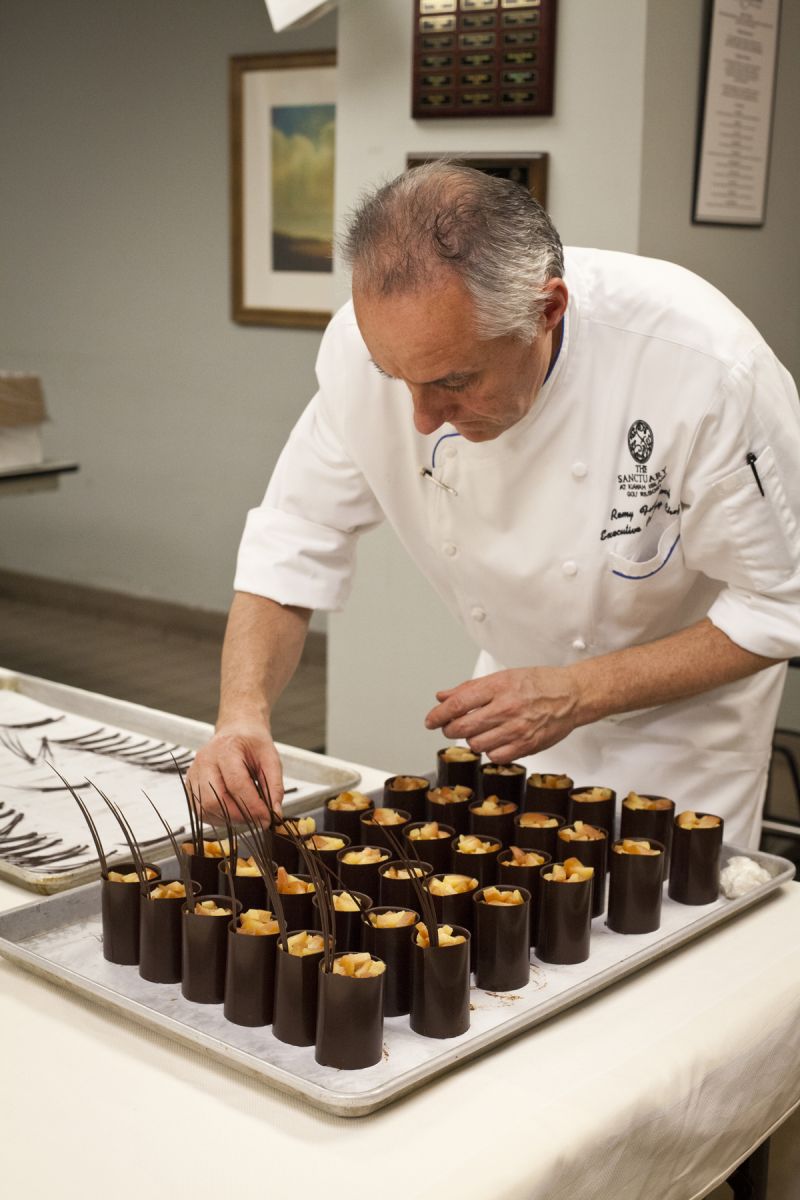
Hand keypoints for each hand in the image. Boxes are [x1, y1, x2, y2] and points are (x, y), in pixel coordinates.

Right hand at [185, 717, 282, 824]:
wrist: (236, 731)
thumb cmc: (252, 744)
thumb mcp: (271, 758)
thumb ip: (274, 786)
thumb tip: (275, 813)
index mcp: (226, 749)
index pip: (236, 784)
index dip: (252, 806)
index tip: (267, 818)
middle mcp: (205, 760)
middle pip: (214, 800)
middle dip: (239, 816)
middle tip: (257, 820)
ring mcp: (194, 773)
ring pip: (204, 808)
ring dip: (227, 819)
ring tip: (246, 815)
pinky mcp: (190, 784)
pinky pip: (199, 810)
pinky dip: (216, 818)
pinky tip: (232, 812)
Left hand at [424, 667, 580, 761]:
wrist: (571, 695)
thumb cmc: (539, 684)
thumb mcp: (502, 677)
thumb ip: (470, 688)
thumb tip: (443, 696)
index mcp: (498, 686)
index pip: (458, 703)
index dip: (439, 714)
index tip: (431, 720)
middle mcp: (506, 708)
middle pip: (462, 727)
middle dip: (449, 729)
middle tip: (449, 727)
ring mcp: (516, 728)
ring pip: (476, 744)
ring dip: (471, 740)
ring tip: (478, 731)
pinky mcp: (526, 745)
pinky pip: (495, 757)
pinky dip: (489, 751)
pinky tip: (494, 741)